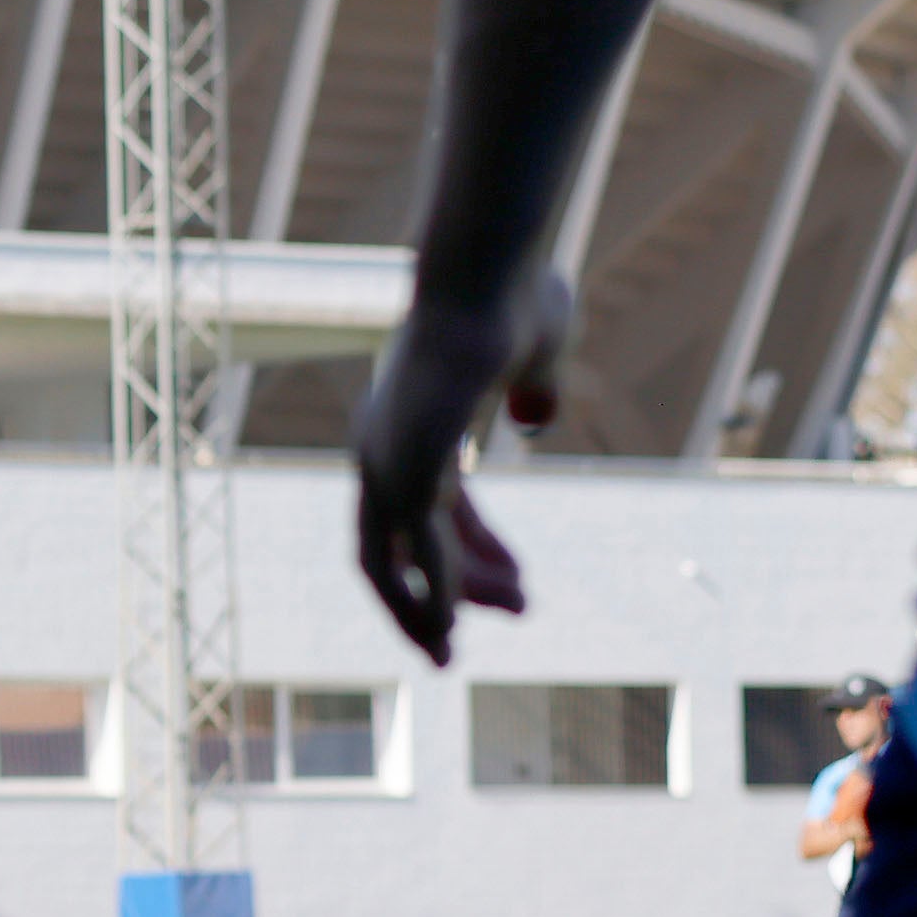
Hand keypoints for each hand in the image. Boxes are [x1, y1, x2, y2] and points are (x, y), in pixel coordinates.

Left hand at [353, 266, 571, 662]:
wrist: (487, 269)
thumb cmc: (510, 295)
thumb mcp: (534, 352)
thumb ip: (532, 389)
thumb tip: (533, 420)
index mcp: (404, 422)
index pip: (427, 513)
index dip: (469, 557)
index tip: (519, 586)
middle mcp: (382, 446)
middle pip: (394, 549)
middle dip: (430, 602)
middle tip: (464, 646)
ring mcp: (385, 458)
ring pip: (397, 562)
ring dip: (436, 610)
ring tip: (476, 644)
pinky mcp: (403, 467)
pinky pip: (415, 551)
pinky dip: (432, 593)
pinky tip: (454, 628)